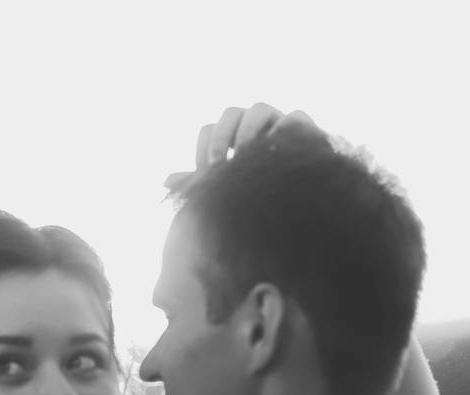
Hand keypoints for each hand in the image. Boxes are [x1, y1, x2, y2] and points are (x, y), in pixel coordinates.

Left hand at [164, 103, 329, 192]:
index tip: (206, 172)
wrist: (298, 209)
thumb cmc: (256, 197)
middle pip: (231, 113)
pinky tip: (275, 154)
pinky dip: (285, 129)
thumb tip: (164, 181)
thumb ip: (197, 185)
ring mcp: (278, 125)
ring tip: (245, 157)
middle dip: (222, 136)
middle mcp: (252, 127)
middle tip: (219, 164)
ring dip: (248, 130)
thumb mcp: (224, 193)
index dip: (205, 147)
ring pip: (260, 109)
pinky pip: (295, 116)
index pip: (210, 129)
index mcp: (230, 140)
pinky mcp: (304, 131)